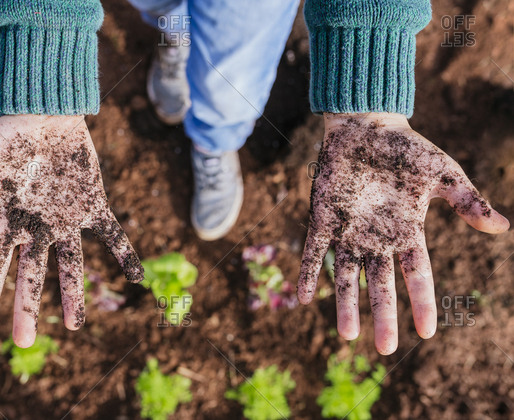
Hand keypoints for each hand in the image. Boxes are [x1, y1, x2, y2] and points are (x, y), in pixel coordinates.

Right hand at [0, 115, 143, 346]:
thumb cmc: (5, 137)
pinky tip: (138, 278)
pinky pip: (111, 233)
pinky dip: (125, 252)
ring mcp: (66, 218)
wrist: (44, 113)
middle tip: (26, 342)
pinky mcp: (92, 204)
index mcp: (8, 222)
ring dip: (75, 293)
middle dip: (28, 308)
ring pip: (72, 263)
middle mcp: (38, 227)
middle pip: (32, 275)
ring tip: (77, 326)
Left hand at [298, 113, 508, 354]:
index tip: (427, 332)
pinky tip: (303, 296)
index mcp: (406, 232)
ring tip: (346, 335)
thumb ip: (466, 201)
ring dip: (345, 303)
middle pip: (380, 285)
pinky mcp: (323, 218)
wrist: (365, 125)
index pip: (416, 276)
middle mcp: (376, 238)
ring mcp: (347, 231)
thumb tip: (503, 227)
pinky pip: (313, 250)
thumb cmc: (406, 149)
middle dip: (382, 315)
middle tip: (383, 349)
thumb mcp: (442, 174)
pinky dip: (308, 271)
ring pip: (346, 275)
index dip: (422, 303)